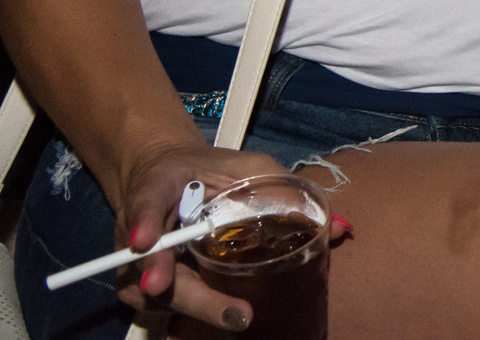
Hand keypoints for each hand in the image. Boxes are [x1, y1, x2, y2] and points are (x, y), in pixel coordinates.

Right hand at [112, 140, 286, 331]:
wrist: (163, 175)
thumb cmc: (210, 170)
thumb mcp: (246, 167)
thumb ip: (287, 190)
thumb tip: (342, 228)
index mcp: (158, 186)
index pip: (147, 202)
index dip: (144, 222)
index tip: (143, 242)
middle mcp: (138, 228)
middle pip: (153, 265)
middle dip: (193, 293)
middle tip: (235, 314)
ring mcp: (134, 261)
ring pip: (158, 293)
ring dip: (198, 307)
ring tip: (236, 316)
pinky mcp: (138, 283)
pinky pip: (163, 303)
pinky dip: (194, 310)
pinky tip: (223, 316)